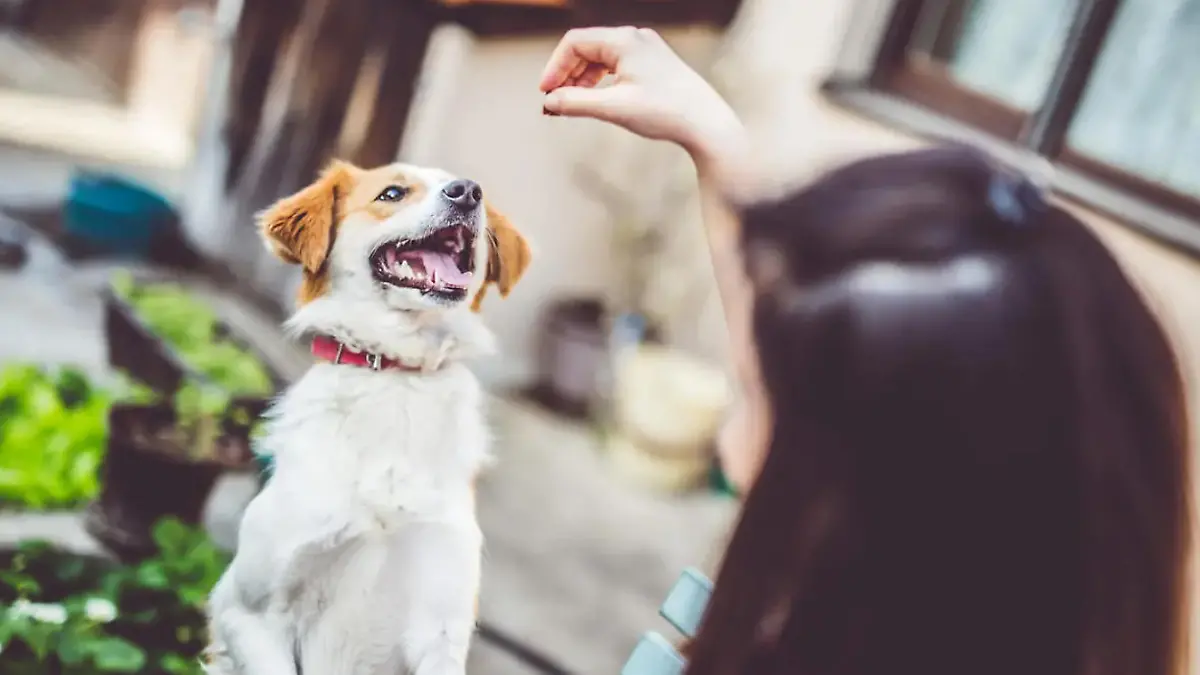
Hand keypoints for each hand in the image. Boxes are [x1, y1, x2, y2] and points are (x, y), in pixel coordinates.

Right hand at [539, 26, 745, 172]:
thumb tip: (549, 102)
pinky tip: (595, 99)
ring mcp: (646, 49)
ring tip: (571, 104)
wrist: (706, 123)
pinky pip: (616, 65)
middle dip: (566, 75)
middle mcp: (635, 38)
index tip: (546, 93)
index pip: (574, 43)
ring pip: (601, 57)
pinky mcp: (654, 63)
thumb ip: (576, 103)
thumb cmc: (665, 112)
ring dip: (582, 79)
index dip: (554, 67)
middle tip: (553, 103)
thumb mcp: (613, 108)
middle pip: (586, 48)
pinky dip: (600, 81)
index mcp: (624, 40)